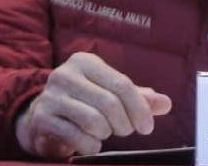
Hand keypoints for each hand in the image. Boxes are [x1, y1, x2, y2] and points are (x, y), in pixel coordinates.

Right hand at [15, 52, 172, 159]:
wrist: (42, 115)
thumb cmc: (84, 102)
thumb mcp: (110, 93)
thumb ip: (138, 97)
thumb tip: (166, 103)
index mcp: (85, 62)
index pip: (122, 84)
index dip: (140, 108)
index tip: (147, 126)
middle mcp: (66, 75)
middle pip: (109, 103)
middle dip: (124, 124)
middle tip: (126, 131)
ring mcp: (51, 97)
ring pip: (94, 121)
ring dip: (106, 134)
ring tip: (105, 133)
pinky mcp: (43, 119)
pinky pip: (77, 137)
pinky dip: (91, 146)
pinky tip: (91, 143)